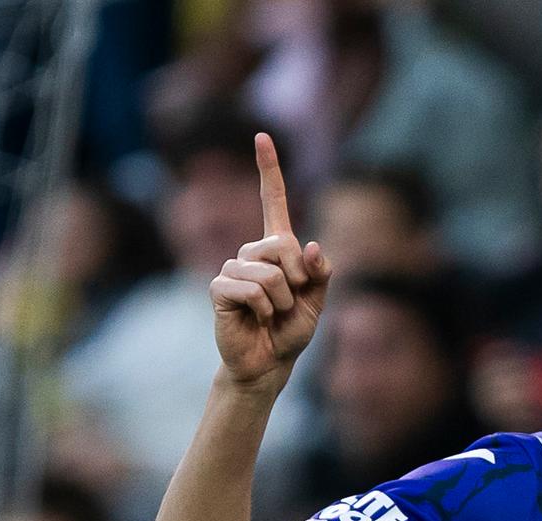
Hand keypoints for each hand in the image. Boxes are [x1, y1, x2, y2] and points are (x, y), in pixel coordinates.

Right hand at [211, 131, 331, 384]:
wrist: (268, 364)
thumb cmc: (290, 331)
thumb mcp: (316, 301)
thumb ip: (321, 273)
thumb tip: (312, 245)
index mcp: (276, 249)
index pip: (272, 201)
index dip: (268, 169)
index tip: (262, 136)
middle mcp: (251, 252)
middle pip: (281, 243)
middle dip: (297, 277)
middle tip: (289, 302)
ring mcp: (232, 268)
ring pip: (269, 272)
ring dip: (282, 301)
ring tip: (272, 315)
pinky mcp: (220, 288)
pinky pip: (251, 289)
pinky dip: (263, 309)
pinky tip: (256, 319)